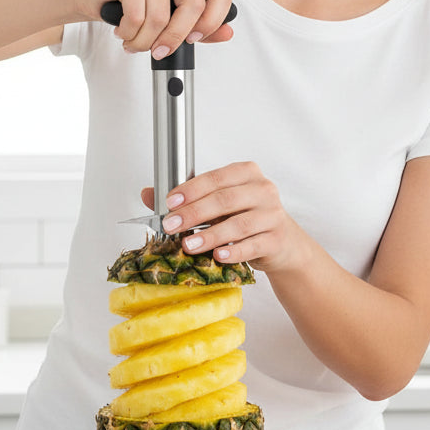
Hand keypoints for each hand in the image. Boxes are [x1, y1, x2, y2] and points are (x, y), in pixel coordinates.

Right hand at [83, 0, 234, 57]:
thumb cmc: (134, 4)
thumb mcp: (172, 16)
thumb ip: (201, 27)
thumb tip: (228, 34)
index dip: (212, 21)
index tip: (194, 39)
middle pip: (192, 8)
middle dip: (173, 39)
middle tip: (159, 51)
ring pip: (160, 18)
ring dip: (144, 41)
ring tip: (134, 42)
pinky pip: (137, 17)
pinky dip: (129, 33)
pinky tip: (123, 30)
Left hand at [141, 162, 306, 272]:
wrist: (282, 242)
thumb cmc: (245, 217)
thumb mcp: (218, 204)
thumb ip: (187, 199)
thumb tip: (148, 194)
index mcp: (247, 173)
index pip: (216, 178)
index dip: (191, 189)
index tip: (170, 201)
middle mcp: (263, 190)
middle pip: (225, 200)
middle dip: (194, 213)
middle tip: (171, 225)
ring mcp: (273, 215)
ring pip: (238, 224)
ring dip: (210, 235)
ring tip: (188, 245)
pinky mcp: (277, 239)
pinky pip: (253, 245)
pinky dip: (234, 252)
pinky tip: (218, 256)